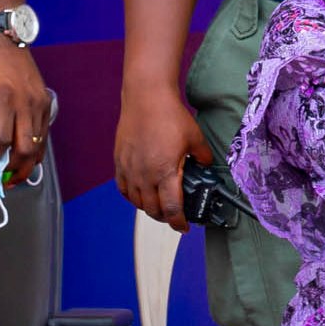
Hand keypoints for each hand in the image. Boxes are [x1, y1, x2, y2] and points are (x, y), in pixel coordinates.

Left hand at [0, 39, 48, 185]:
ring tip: (17, 174)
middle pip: (26, 148)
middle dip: (16, 170)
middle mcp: (25, 103)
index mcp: (3, 100)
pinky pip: (45, 132)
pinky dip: (37, 147)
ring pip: (38, 143)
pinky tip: (29, 155)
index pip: (3, 141)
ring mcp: (38, 103)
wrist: (4, 41)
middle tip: (6, 181)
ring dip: (28, 163)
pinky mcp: (45, 101)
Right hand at [115, 84, 212, 229]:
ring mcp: (130, 169)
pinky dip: (132, 197)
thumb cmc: (170, 116)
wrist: (146, 98)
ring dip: (148, 208)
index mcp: (166, 172)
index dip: (178, 222)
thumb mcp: (195, 138)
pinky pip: (123, 189)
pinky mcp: (120, 162)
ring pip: (137, 202)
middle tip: (173, 216)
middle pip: (152, 210)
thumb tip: (205, 165)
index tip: (183, 227)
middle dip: (165, 217)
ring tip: (158, 206)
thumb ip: (202, 156)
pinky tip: (140, 194)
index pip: (171, 209)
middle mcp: (145, 175)